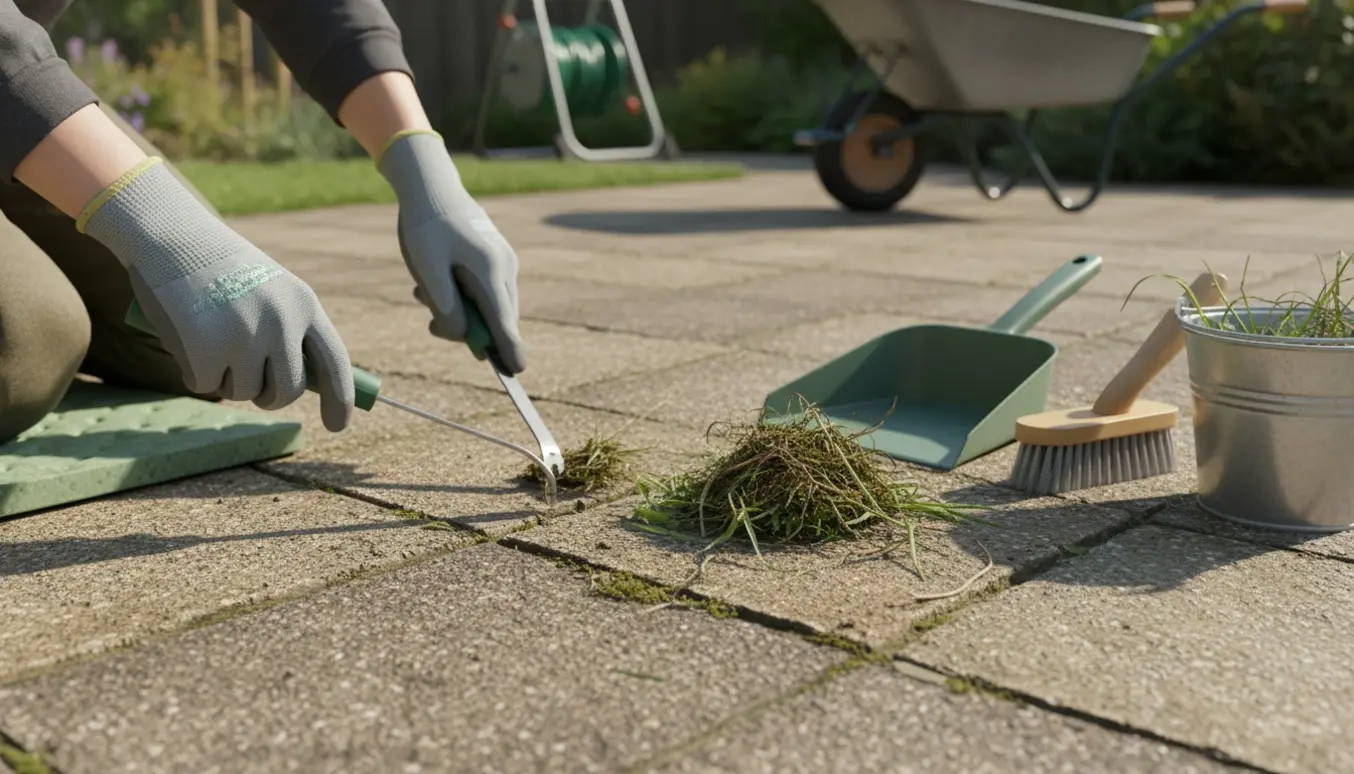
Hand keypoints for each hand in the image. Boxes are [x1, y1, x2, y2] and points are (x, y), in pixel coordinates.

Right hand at [79, 158, 354, 430]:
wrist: (171, 233)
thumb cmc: (219, 266)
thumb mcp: (269, 290)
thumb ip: (289, 332)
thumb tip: (298, 387)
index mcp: (304, 304)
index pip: (334, 362)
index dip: (341, 399)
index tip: (336, 426)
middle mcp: (282, 322)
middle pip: (287, 391)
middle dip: (268, 397)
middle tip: (250, 385)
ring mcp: (245, 337)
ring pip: (243, 392)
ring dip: (225, 379)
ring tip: (210, 338)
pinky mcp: (207, 349)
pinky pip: (205, 385)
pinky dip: (193, 371)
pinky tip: (186, 337)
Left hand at [377, 130, 525, 373]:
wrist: (432, 186)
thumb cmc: (426, 226)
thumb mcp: (426, 269)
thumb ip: (445, 307)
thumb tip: (464, 336)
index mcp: (490, 271)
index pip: (504, 321)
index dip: (508, 349)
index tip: (516, 372)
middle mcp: (505, 268)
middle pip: (498, 318)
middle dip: (468, 330)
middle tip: (430, 325)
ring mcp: (504, 263)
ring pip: (489, 305)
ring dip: (459, 310)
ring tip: (422, 292)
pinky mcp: (496, 259)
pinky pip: (484, 291)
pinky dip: (461, 297)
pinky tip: (431, 283)